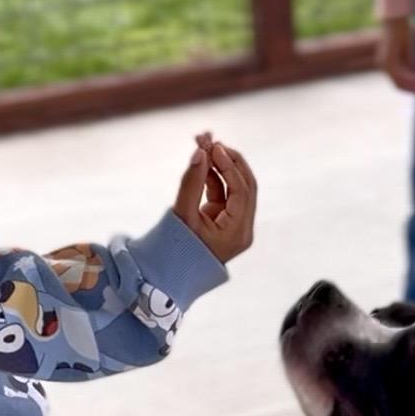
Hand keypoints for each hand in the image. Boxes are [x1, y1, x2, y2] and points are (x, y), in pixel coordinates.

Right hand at [172, 132, 257, 264]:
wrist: (168, 274)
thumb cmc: (175, 251)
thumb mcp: (182, 215)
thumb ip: (191, 182)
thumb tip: (200, 152)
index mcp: (237, 232)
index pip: (241, 191)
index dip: (229, 165)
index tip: (213, 146)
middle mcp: (242, 228)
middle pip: (245, 186)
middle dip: (230, 161)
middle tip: (211, 141)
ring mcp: (235, 225)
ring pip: (236, 188)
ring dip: (221, 166)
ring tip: (203, 145)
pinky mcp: (224, 222)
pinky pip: (224, 194)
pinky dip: (214, 178)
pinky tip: (202, 163)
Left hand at [380, 16, 414, 95]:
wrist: (396, 21)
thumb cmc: (403, 33)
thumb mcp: (409, 51)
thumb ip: (411, 64)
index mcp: (387, 64)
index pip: (398, 81)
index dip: (410, 87)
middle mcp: (383, 65)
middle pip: (398, 84)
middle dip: (412, 89)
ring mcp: (385, 63)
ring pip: (399, 81)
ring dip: (412, 85)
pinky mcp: (389, 59)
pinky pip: (399, 74)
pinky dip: (409, 78)